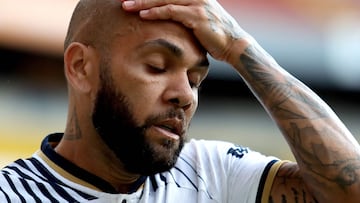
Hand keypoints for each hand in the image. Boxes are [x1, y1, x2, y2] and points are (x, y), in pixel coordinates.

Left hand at [121, 0, 250, 62]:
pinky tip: (143, 15)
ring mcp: (197, 4)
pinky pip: (172, 11)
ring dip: (143, 2)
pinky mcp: (197, 16)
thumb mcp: (197, 21)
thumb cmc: (214, 36)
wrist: (233, 45)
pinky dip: (156, 12)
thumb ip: (183, 15)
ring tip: (126, 6)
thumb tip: (168, 18)